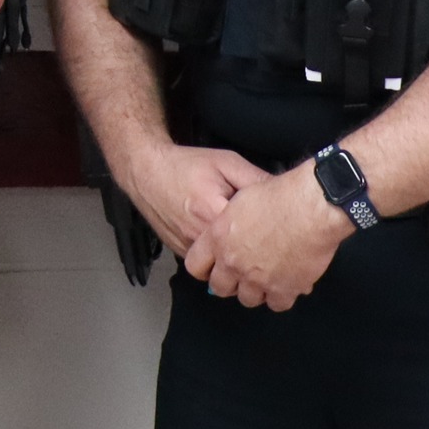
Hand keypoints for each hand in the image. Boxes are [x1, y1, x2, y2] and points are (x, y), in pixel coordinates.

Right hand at [119, 142, 271, 256]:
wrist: (146, 170)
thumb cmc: (184, 165)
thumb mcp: (226, 163)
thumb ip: (254, 178)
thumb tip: (283, 193)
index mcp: (213, 211)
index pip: (252, 234)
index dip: (271, 233)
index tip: (282, 230)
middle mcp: (198, 235)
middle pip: (238, 257)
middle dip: (257, 254)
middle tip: (273, 247)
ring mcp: (187, 246)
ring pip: (221, 265)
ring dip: (237, 260)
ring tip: (250, 249)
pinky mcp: (179, 251)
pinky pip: (206, 264)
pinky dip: (218, 258)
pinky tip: (225, 245)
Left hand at [182, 163, 354, 310]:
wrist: (311, 207)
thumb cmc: (280, 195)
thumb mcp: (241, 198)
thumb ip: (228, 221)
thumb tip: (229, 230)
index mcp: (218, 238)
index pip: (195, 265)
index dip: (204, 268)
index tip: (212, 267)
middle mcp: (233, 262)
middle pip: (220, 287)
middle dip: (228, 283)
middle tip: (240, 275)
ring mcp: (257, 279)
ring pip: (247, 299)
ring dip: (255, 290)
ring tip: (266, 277)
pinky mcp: (283, 289)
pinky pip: (276, 304)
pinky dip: (281, 296)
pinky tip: (286, 283)